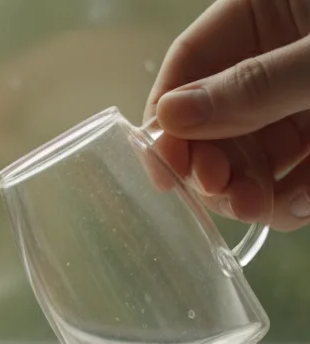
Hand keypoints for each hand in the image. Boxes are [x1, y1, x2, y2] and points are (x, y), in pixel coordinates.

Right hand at [144, 0, 309, 230]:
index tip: (163, 166)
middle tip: (218, 191)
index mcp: (262, 12)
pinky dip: (296, 195)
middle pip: (217, 119)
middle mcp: (275, 57)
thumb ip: (256, 84)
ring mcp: (304, 96)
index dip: (168, 117)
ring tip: (262, 208)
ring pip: (258, 153)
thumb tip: (170, 115)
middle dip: (214, 163)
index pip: (189, 63)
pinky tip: (297, 204)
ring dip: (252, 190)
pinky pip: (300, 171)